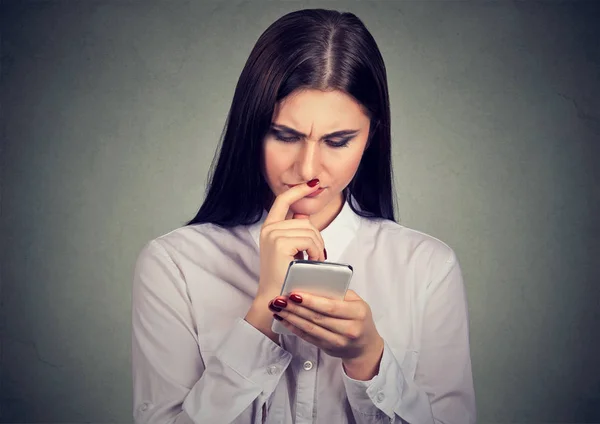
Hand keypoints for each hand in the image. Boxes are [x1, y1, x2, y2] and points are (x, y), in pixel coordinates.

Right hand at [255, 179, 325, 299]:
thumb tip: (303, 215)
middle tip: (317, 257)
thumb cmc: (286, 277)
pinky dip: (316, 252)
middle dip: (317, 238)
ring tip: (314, 262)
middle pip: (305, 221)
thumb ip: (295, 231)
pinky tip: (312, 263)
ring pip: (310, 231)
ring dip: (318, 248)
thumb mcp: (290, 250)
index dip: (299, 190)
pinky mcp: (280, 243)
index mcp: (269, 228)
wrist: (276, 298)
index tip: (313, 184)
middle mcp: (269, 229)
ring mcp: (273, 235)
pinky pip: (309, 240)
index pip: (283, 200)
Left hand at [269, 290, 383, 379]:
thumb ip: (339, 293)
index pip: (330, 306)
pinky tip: (283, 319)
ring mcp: (338, 341)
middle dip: (295, 308)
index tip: (294, 294)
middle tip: (279, 299)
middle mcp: (349, 329)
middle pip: (317, 317)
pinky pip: (307, 337)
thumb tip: (314, 283)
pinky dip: (293, 327)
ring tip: (277, 307)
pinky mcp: (327, 348)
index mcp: (357, 312)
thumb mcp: (357, 302)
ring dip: (291, 317)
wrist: (364, 346)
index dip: (311, 301)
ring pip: (310, 328)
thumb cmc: (358, 318)